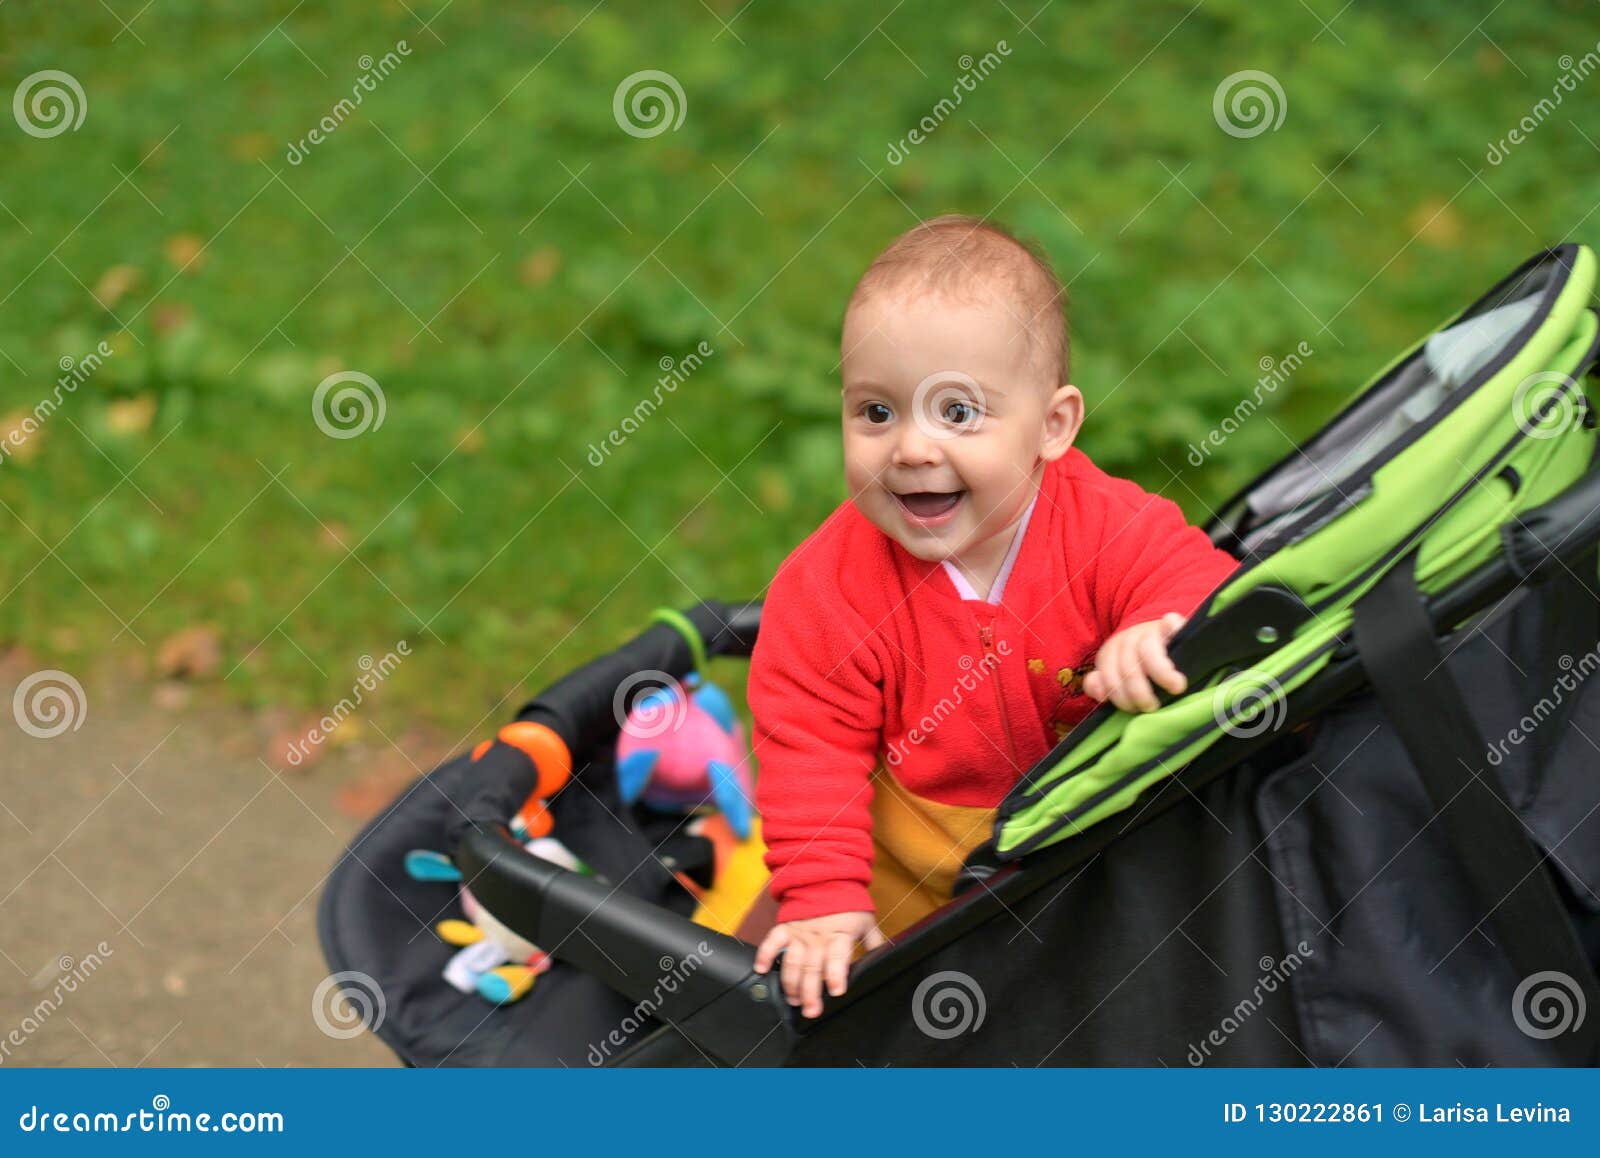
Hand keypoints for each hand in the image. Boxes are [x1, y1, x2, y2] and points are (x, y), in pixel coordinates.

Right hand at [751, 911, 885, 1017]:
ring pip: (792, 960)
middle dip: (810, 991)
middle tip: (811, 1010)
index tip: (835, 991)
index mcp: (840, 933)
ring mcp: (799, 932)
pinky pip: (772, 941)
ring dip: (791, 982)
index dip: (835, 974)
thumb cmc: (848, 905)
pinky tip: (760, 970)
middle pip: (812, 966)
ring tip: (793, 1000)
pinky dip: (764, 954)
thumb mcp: (866, 922)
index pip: (837, 955)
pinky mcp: (785, 928)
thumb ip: (873, 943)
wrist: (825, 879)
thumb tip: (885, 962)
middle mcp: (818, 935)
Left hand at [1082, 612, 1187, 712]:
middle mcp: (1128, 639)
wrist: (1157, 634)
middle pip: (1128, 667)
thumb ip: (1100, 685)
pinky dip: (1174, 628)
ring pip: (1149, 651)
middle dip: (1139, 692)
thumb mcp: (1114, 674)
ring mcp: (1149, 630)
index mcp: (1111, 652)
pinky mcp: (1170, 623)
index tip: (1133, 709)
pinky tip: (1178, 640)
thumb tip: (1100, 694)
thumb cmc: (1137, 663)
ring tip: (1176, 688)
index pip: (1108, 674)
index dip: (1118, 695)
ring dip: (1162, 673)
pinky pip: (1171, 622)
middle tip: (1151, 707)